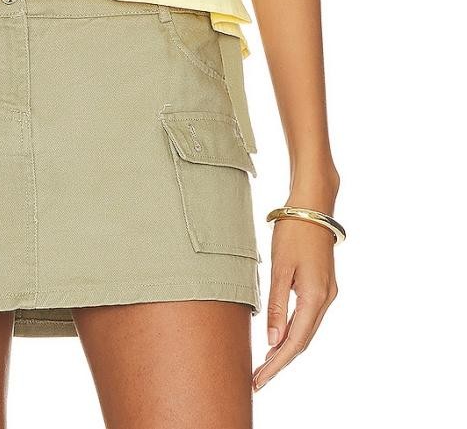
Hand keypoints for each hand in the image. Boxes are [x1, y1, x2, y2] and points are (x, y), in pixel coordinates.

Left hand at [252, 213, 338, 391]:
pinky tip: (279, 336)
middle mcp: (326, 299)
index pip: (295, 342)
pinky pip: (308, 317)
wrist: (313, 206)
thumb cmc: (294, 232)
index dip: (277, 364)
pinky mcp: (323, 285)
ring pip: (306, 330)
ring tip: (264, 363)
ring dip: (287, 348)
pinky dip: (293, 330)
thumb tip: (272, 341)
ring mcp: (327, 293)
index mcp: (315, 297)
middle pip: (302, 341)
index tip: (259, 380)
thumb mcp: (280, 268)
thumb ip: (276, 305)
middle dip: (280, 361)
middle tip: (257, 379)